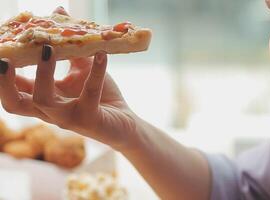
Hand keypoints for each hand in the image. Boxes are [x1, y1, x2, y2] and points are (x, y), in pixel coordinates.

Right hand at [0, 7, 139, 148]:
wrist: (125, 123)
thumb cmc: (102, 97)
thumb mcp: (82, 69)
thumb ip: (69, 47)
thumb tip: (59, 12)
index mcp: (44, 99)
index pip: (15, 89)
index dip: (2, 75)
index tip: (0, 53)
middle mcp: (50, 112)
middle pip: (14, 103)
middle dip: (4, 82)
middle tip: (4, 60)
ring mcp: (68, 118)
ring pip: (44, 99)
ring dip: (44, 72)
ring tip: (48, 49)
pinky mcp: (89, 119)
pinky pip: (90, 92)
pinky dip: (97, 71)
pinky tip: (102, 54)